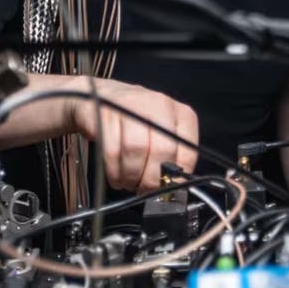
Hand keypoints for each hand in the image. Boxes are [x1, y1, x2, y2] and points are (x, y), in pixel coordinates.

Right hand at [64, 79, 198, 192]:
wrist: (100, 97)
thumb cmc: (137, 122)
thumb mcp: (163, 135)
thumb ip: (172, 159)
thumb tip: (174, 188)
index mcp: (181, 113)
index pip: (188, 152)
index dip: (176, 178)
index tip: (166, 189)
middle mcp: (160, 105)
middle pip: (162, 150)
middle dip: (152, 179)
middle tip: (145, 189)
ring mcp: (131, 106)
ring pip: (135, 150)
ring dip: (131, 176)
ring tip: (129, 182)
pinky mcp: (106, 113)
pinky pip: (112, 151)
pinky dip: (114, 172)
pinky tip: (116, 176)